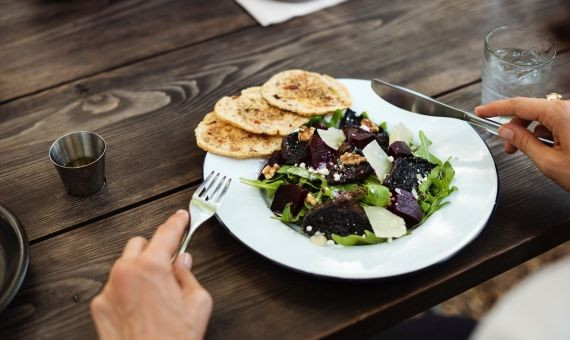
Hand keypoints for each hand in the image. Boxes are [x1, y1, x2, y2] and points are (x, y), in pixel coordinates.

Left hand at [90, 210, 212, 339]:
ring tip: (155, 294)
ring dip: (139, 270)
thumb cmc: (173, 339)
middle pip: (139, 244)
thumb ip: (189, 276)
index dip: (176, 222)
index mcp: (152, 267)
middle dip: (155, 250)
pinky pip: (114, 287)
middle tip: (169, 266)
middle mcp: (125, 273)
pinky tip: (140, 308)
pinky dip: (126, 290)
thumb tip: (182, 264)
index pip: (166, 233)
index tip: (180, 217)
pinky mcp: (99, 306)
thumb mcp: (198, 304)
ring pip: (124, 265)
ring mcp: (109, 289)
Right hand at [475, 97, 569, 190]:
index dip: (496, 108)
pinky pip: (558, 122)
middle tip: (506, 148)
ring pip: (544, 117)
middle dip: (515, 127)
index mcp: (560, 113)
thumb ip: (523, 143)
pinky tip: (547, 151)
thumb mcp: (549, 161)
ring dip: (531, 132)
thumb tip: (506, 131)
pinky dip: (546, 134)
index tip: (481, 111)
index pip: (518, 105)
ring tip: (529, 154)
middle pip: (531, 111)